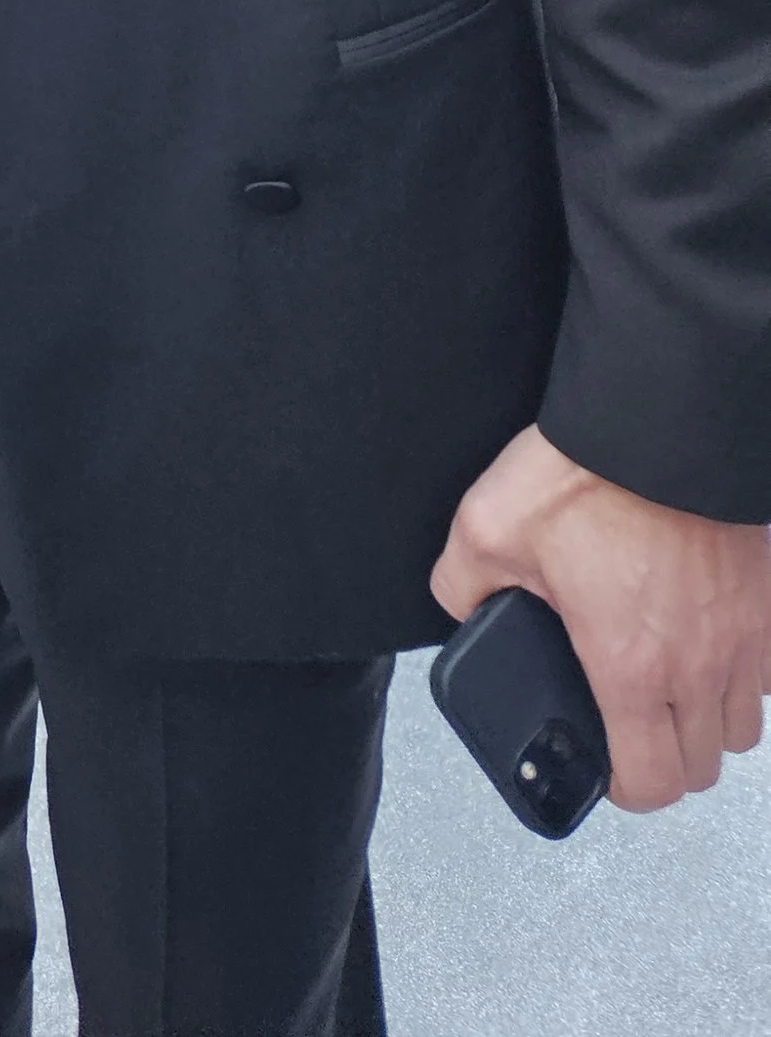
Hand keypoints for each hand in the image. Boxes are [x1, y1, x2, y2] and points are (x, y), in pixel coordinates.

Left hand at [434, 425, 770, 808]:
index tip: (604, 763)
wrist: (662, 416)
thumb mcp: (487, 528)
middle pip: (703, 765)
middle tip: (631, 722)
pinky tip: (704, 637)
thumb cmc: (587, 472)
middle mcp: (700, 665)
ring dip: (707, 717)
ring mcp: (746, 636)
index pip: (651, 782)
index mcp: (630, 665)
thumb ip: (464, 584)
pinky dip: (741, 670)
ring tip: (668, 681)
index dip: (623, 786)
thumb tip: (464, 608)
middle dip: (665, 756)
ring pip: (743, 724)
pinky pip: (768, 670)